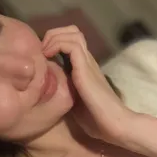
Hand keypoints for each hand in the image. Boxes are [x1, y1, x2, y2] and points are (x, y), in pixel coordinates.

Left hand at [42, 26, 130, 143]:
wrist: (115, 124)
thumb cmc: (96, 120)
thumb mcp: (74, 102)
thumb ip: (65, 92)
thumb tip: (49, 90)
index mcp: (85, 68)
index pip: (71, 42)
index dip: (55, 42)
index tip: (42, 57)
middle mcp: (87, 61)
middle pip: (73, 32)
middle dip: (53, 35)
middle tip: (42, 51)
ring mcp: (88, 63)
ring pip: (72, 33)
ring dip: (54, 38)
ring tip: (44, 53)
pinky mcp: (86, 68)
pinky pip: (71, 45)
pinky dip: (56, 45)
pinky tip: (48, 57)